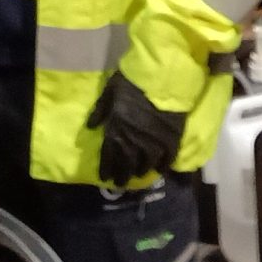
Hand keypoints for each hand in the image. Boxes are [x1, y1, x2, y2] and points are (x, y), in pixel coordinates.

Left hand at [87, 71, 186, 186]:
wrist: (162, 77)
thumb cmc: (132, 81)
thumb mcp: (110, 91)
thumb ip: (100, 110)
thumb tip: (90, 127)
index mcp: (116, 130)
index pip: (108, 156)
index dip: (106, 169)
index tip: (104, 177)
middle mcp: (134, 143)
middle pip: (126, 166)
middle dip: (121, 176)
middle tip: (119, 183)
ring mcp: (154, 144)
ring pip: (145, 166)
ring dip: (139, 172)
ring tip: (136, 175)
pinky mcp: (171, 141)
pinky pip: (166, 161)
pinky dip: (161, 167)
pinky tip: (158, 169)